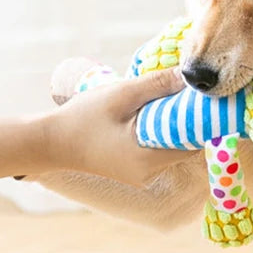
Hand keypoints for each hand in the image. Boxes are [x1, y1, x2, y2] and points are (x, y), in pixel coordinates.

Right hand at [42, 67, 190, 185]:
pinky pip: (159, 151)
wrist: (51, 142)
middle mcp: (150, 173)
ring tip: (164, 103)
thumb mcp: (121, 95)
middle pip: (185, 145)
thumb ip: (157, 85)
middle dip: (186, 120)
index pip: (193, 141)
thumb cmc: (83, 117)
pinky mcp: (136, 172)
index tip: (201, 99)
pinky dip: (160, 134)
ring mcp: (143, 175)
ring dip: (172, 126)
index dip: (199, 119)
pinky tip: (149, 117)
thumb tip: (190, 76)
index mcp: (148, 159)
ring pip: (172, 148)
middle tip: (182, 95)